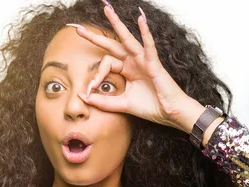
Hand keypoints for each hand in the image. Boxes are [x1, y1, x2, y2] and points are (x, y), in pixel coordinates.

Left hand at [70, 3, 194, 130]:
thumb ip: (103, 102)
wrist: (170, 113)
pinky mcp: (154, 63)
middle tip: (78, 30)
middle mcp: (134, 62)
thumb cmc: (152, 107)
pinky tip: (141, 19)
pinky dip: (145, 32)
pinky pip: (149, 45)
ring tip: (107, 10)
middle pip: (112, 45)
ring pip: (127, 39)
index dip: (96, 75)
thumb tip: (83, 96)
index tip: (90, 90)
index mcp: (127, 70)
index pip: (106, 65)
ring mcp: (144, 60)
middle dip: (95, 38)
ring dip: (117, 24)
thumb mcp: (122, 104)